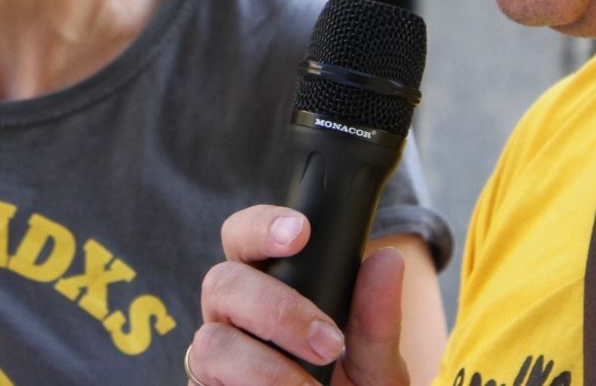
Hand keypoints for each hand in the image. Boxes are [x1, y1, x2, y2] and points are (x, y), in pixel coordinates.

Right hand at [192, 205, 409, 385]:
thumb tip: (388, 261)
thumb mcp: (374, 361)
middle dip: (277, 308)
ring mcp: (216, 354)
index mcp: (265, 283)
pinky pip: (207, 382)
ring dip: (266, 365)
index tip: (300, 232)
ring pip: (212, 339)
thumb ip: (377, 318)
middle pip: (222, 281)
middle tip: (328, 342)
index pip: (245, 235)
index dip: (262, 225)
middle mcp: (232, 313)